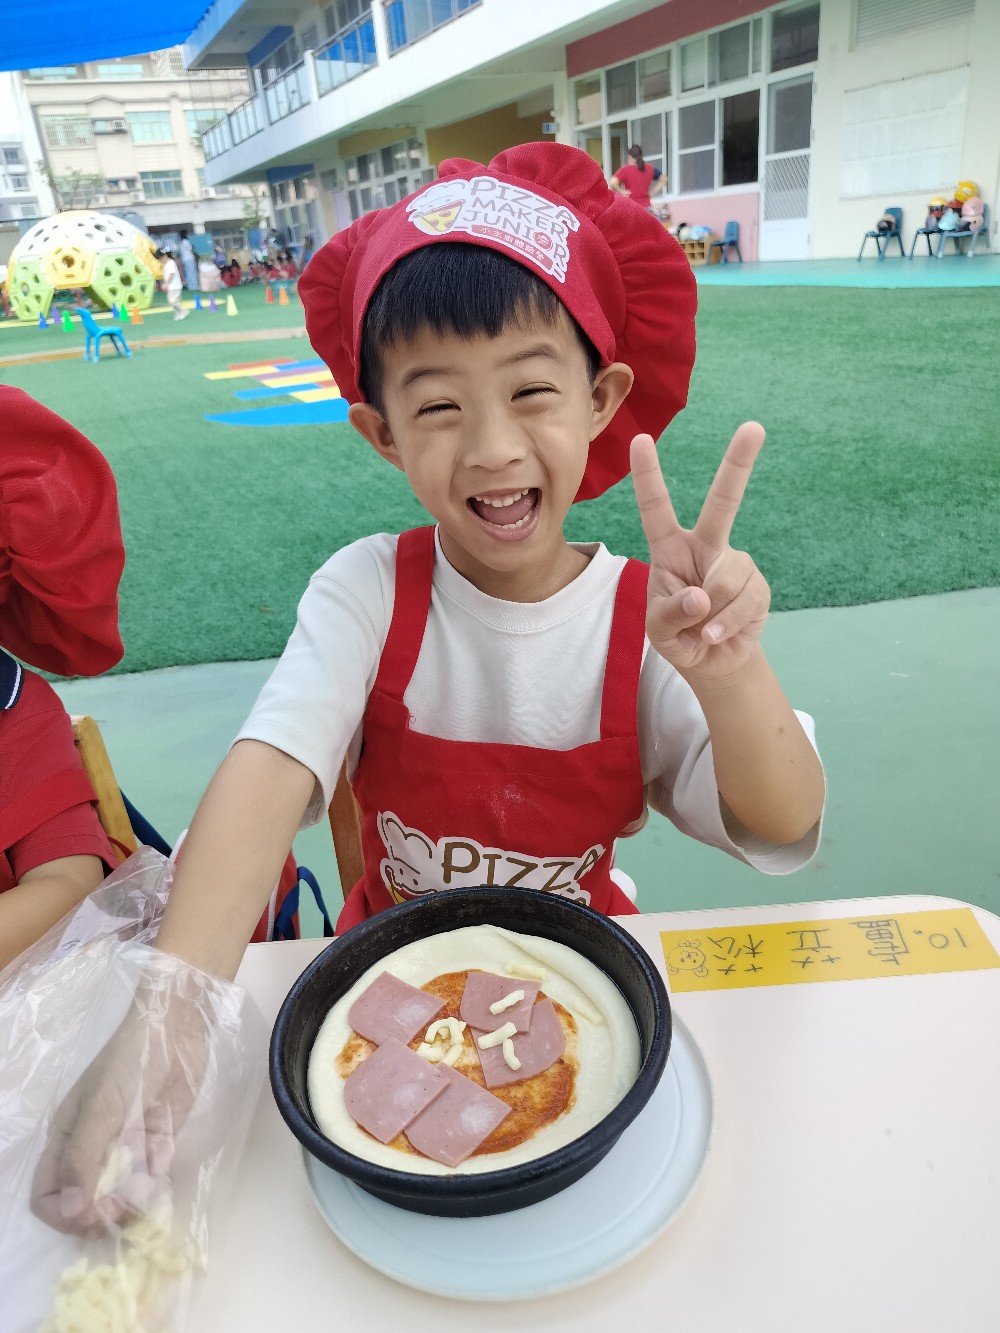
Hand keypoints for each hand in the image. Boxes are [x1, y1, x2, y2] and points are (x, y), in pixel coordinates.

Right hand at [31, 981, 208, 1238]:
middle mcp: (93, 1152)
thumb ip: (84, 1159)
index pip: (48, 1196)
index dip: (63, 1215)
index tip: (89, 1217)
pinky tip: (162, 1178)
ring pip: (121, 1200)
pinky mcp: (157, 1146)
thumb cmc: (130, 1061)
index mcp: (66, 1140)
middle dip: (102, 1216)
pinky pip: (152, 1183)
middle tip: (123, 1208)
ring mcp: (126, 1151)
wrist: (177, 1029)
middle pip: (86, 1205)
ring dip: (132, 1206)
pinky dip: (156, 1189)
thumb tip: (71, 1214)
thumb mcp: (100, 1109)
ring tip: (147, 1190)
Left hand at [630, 423, 769, 682]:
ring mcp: (735, 563)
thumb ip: (670, 614)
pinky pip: (744, 601)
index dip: (648, 475)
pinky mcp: (758, 585)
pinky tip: (716, 634)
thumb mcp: (659, 630)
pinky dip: (726, 624)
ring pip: (727, 576)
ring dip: (712, 612)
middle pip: (723, 502)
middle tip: (754, 427)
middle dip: (739, 464)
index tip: (640, 439)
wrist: (713, 662)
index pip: (656, 508)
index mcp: (669, 549)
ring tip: (702, 628)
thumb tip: (701, 598)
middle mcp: (705, 546)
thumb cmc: (677, 635)